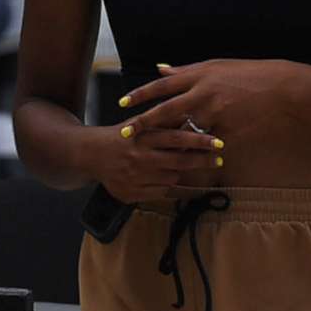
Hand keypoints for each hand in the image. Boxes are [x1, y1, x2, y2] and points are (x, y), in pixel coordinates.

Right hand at [91, 120, 222, 203]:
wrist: (91, 153)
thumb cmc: (122, 136)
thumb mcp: (141, 124)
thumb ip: (164, 122)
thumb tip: (193, 117)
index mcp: (143, 136)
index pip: (177, 138)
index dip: (200, 141)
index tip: (219, 143)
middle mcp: (140, 157)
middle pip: (179, 161)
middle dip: (202, 161)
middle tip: (219, 160)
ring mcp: (135, 177)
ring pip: (171, 179)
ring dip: (180, 172)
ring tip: (182, 166)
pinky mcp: (131, 193)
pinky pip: (159, 194)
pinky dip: (166, 187)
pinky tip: (165, 179)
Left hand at [115, 59, 299, 143]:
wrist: (279, 89)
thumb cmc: (248, 75)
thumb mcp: (216, 66)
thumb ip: (186, 70)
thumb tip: (160, 69)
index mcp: (200, 75)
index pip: (163, 85)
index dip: (141, 95)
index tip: (123, 103)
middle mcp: (203, 94)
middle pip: (166, 111)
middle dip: (144, 123)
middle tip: (127, 133)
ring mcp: (215, 114)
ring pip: (185, 132)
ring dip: (171, 142)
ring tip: (157, 151)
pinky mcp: (227, 131)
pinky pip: (207, 144)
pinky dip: (199, 150)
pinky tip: (193, 157)